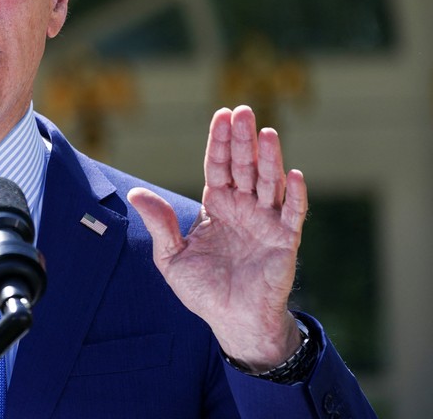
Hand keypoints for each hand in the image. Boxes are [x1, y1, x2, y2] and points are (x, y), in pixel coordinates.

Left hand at [129, 105, 306, 369]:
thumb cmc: (203, 290)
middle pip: (244, 166)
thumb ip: (159, 225)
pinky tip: (295, 175)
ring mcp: (266, 222)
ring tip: (267, 132)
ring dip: (269, 158)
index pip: (218, 166)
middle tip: (242, 111)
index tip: (221, 115)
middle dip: (242, 139)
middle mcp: (243, 208)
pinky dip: (297, 195)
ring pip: (269, 182)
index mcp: (217, 207)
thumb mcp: (171, 257)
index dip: (219, 142)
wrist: (232, 322)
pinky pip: (293, 214)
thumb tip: (135, 195)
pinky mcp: (286, 241)